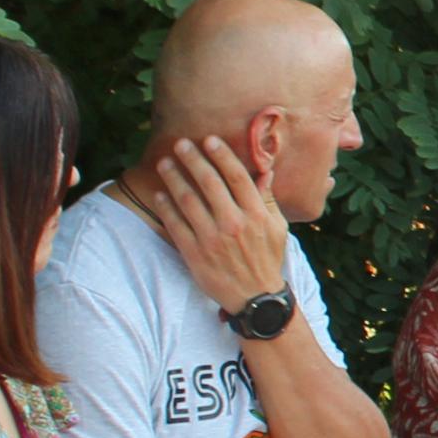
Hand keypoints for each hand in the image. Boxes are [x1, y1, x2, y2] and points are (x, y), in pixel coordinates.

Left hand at [129, 135, 292, 314]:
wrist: (256, 298)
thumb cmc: (267, 259)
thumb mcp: (277, 228)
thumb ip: (268, 199)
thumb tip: (265, 172)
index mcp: (256, 214)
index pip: (236, 176)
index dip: (222, 155)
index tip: (209, 140)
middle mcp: (234, 223)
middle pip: (209, 182)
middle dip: (193, 159)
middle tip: (180, 144)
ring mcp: (212, 239)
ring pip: (188, 200)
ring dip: (174, 178)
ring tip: (165, 163)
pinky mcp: (195, 253)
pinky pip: (175, 224)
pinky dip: (165, 207)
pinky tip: (159, 194)